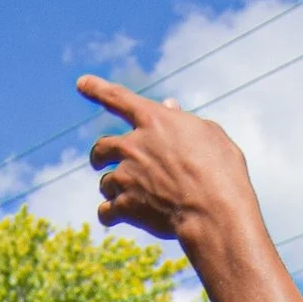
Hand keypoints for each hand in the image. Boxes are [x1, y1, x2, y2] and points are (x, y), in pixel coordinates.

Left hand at [78, 75, 257, 249]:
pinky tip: (113, 218)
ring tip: (126, 196)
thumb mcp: (210, 135)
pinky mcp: (125, 206)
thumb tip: (170, 106)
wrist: (214, 212)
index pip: (119, 98)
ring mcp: (126, 176)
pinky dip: (109, 214)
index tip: (81, 83)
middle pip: (102, 147)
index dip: (98, 88)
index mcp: (154, 120)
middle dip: (99, 155)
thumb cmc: (222, 172)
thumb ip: (185, 120)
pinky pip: (106, 211)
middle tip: (98, 161)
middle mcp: (133, 145)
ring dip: (112, 188)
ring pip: (105, 182)